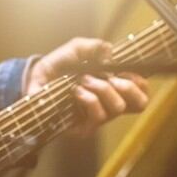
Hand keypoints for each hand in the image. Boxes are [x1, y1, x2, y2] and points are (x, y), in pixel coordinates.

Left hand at [26, 37, 149, 136]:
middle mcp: (109, 105)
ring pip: (117, 108)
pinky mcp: (83, 129)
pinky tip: (76, 91)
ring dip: (102, 89)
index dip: (141, 83)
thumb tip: (110, 53)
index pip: (142, 93)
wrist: (35, 78)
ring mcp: (97, 118)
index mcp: (114, 88)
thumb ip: (95, 47)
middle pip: (139, 104)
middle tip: (110, 77)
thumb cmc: (58, 66)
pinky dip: (90, 99)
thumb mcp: (77, 49)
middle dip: (127, 86)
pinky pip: (98, 116)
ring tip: (83, 80)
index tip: (125, 70)